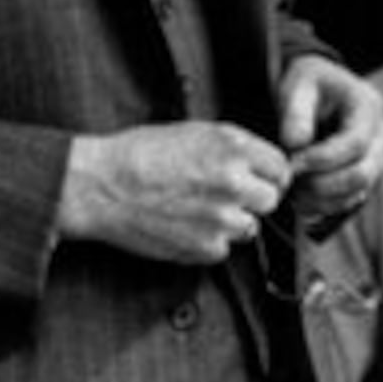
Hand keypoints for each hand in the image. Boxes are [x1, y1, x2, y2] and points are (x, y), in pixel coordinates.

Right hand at [61, 120, 291, 264]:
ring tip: (198, 211)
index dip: (269, 175)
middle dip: (253, 200)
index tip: (260, 181)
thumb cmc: (139, 154)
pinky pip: (223, 249)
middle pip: (271, 200)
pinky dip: (208, 243)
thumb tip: (261, 163)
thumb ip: (235, 148)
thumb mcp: (194, 132)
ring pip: (250, 228)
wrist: (101, 186)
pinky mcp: (205, 246)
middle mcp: (233, 182)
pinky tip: (185, 226)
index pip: (281, 168)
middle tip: (226, 197)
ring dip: (231, 223)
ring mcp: (221, 217)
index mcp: (233, 148)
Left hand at [277, 54, 382, 229]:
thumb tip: (295, 144)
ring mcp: (377, 158)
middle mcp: (381, 135)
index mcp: (369, 106)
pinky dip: (323, 206)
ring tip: (291, 190)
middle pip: (363, 173)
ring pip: (357, 192)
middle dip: (323, 184)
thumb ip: (296, 111)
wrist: (318, 90)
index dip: (323, 158)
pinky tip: (299, 199)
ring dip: (321, 199)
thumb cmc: (308, 83)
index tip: (292, 163)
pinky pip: (350, 201)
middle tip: (290, 182)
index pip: (356, 142)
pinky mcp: (366, 176)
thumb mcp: (298, 83)